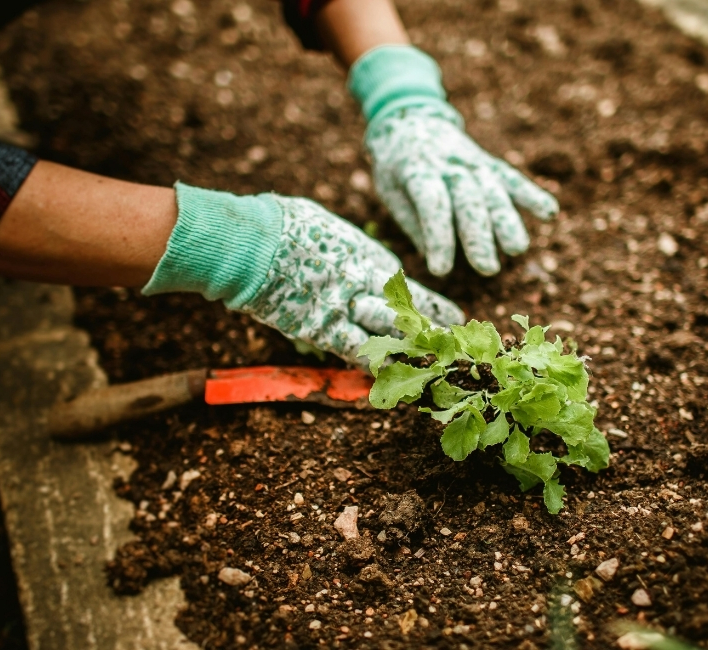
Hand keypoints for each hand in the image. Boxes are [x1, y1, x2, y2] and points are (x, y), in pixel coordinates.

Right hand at [143, 183, 462, 362]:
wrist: (253, 241)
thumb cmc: (283, 223)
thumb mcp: (325, 227)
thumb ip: (343, 246)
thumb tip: (344, 248)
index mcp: (367, 255)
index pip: (407, 287)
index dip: (430, 305)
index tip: (451, 317)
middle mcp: (365, 283)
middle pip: (408, 313)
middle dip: (432, 332)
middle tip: (454, 348)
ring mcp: (345, 308)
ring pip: (390, 336)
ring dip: (411, 353)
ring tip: (433, 368)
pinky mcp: (321, 329)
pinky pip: (355, 352)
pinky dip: (371, 366)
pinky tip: (387, 380)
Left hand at [367, 105, 557, 275]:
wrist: (410, 120)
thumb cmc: (396, 166)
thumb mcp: (389, 190)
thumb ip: (412, 221)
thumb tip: (435, 256)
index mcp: (417, 170)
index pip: (432, 204)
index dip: (438, 237)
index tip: (441, 270)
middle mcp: (449, 164)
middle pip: (468, 200)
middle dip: (479, 235)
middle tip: (486, 268)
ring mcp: (473, 162)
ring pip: (493, 191)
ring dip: (507, 220)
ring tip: (517, 249)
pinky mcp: (489, 163)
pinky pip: (512, 179)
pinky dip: (531, 194)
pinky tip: (550, 213)